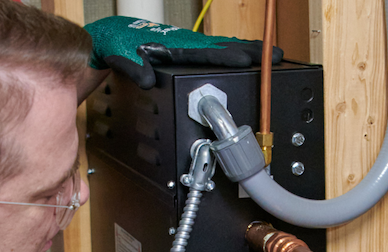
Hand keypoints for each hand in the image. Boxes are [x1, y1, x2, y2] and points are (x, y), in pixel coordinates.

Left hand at [84, 16, 283, 89]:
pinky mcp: (188, 52)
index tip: (247, 60)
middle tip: (277, 56)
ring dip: (247, 52)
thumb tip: (144, 79)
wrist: (110, 36)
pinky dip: (233, 53)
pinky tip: (244, 58)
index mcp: (174, 47)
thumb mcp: (119, 56)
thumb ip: (131, 67)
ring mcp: (189, 48)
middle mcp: (185, 45)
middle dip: (250, 52)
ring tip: (271, 56)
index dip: (228, 57)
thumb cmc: (116, 44)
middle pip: (224, 48)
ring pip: (223, 48)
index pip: (208, 53)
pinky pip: (216, 51)